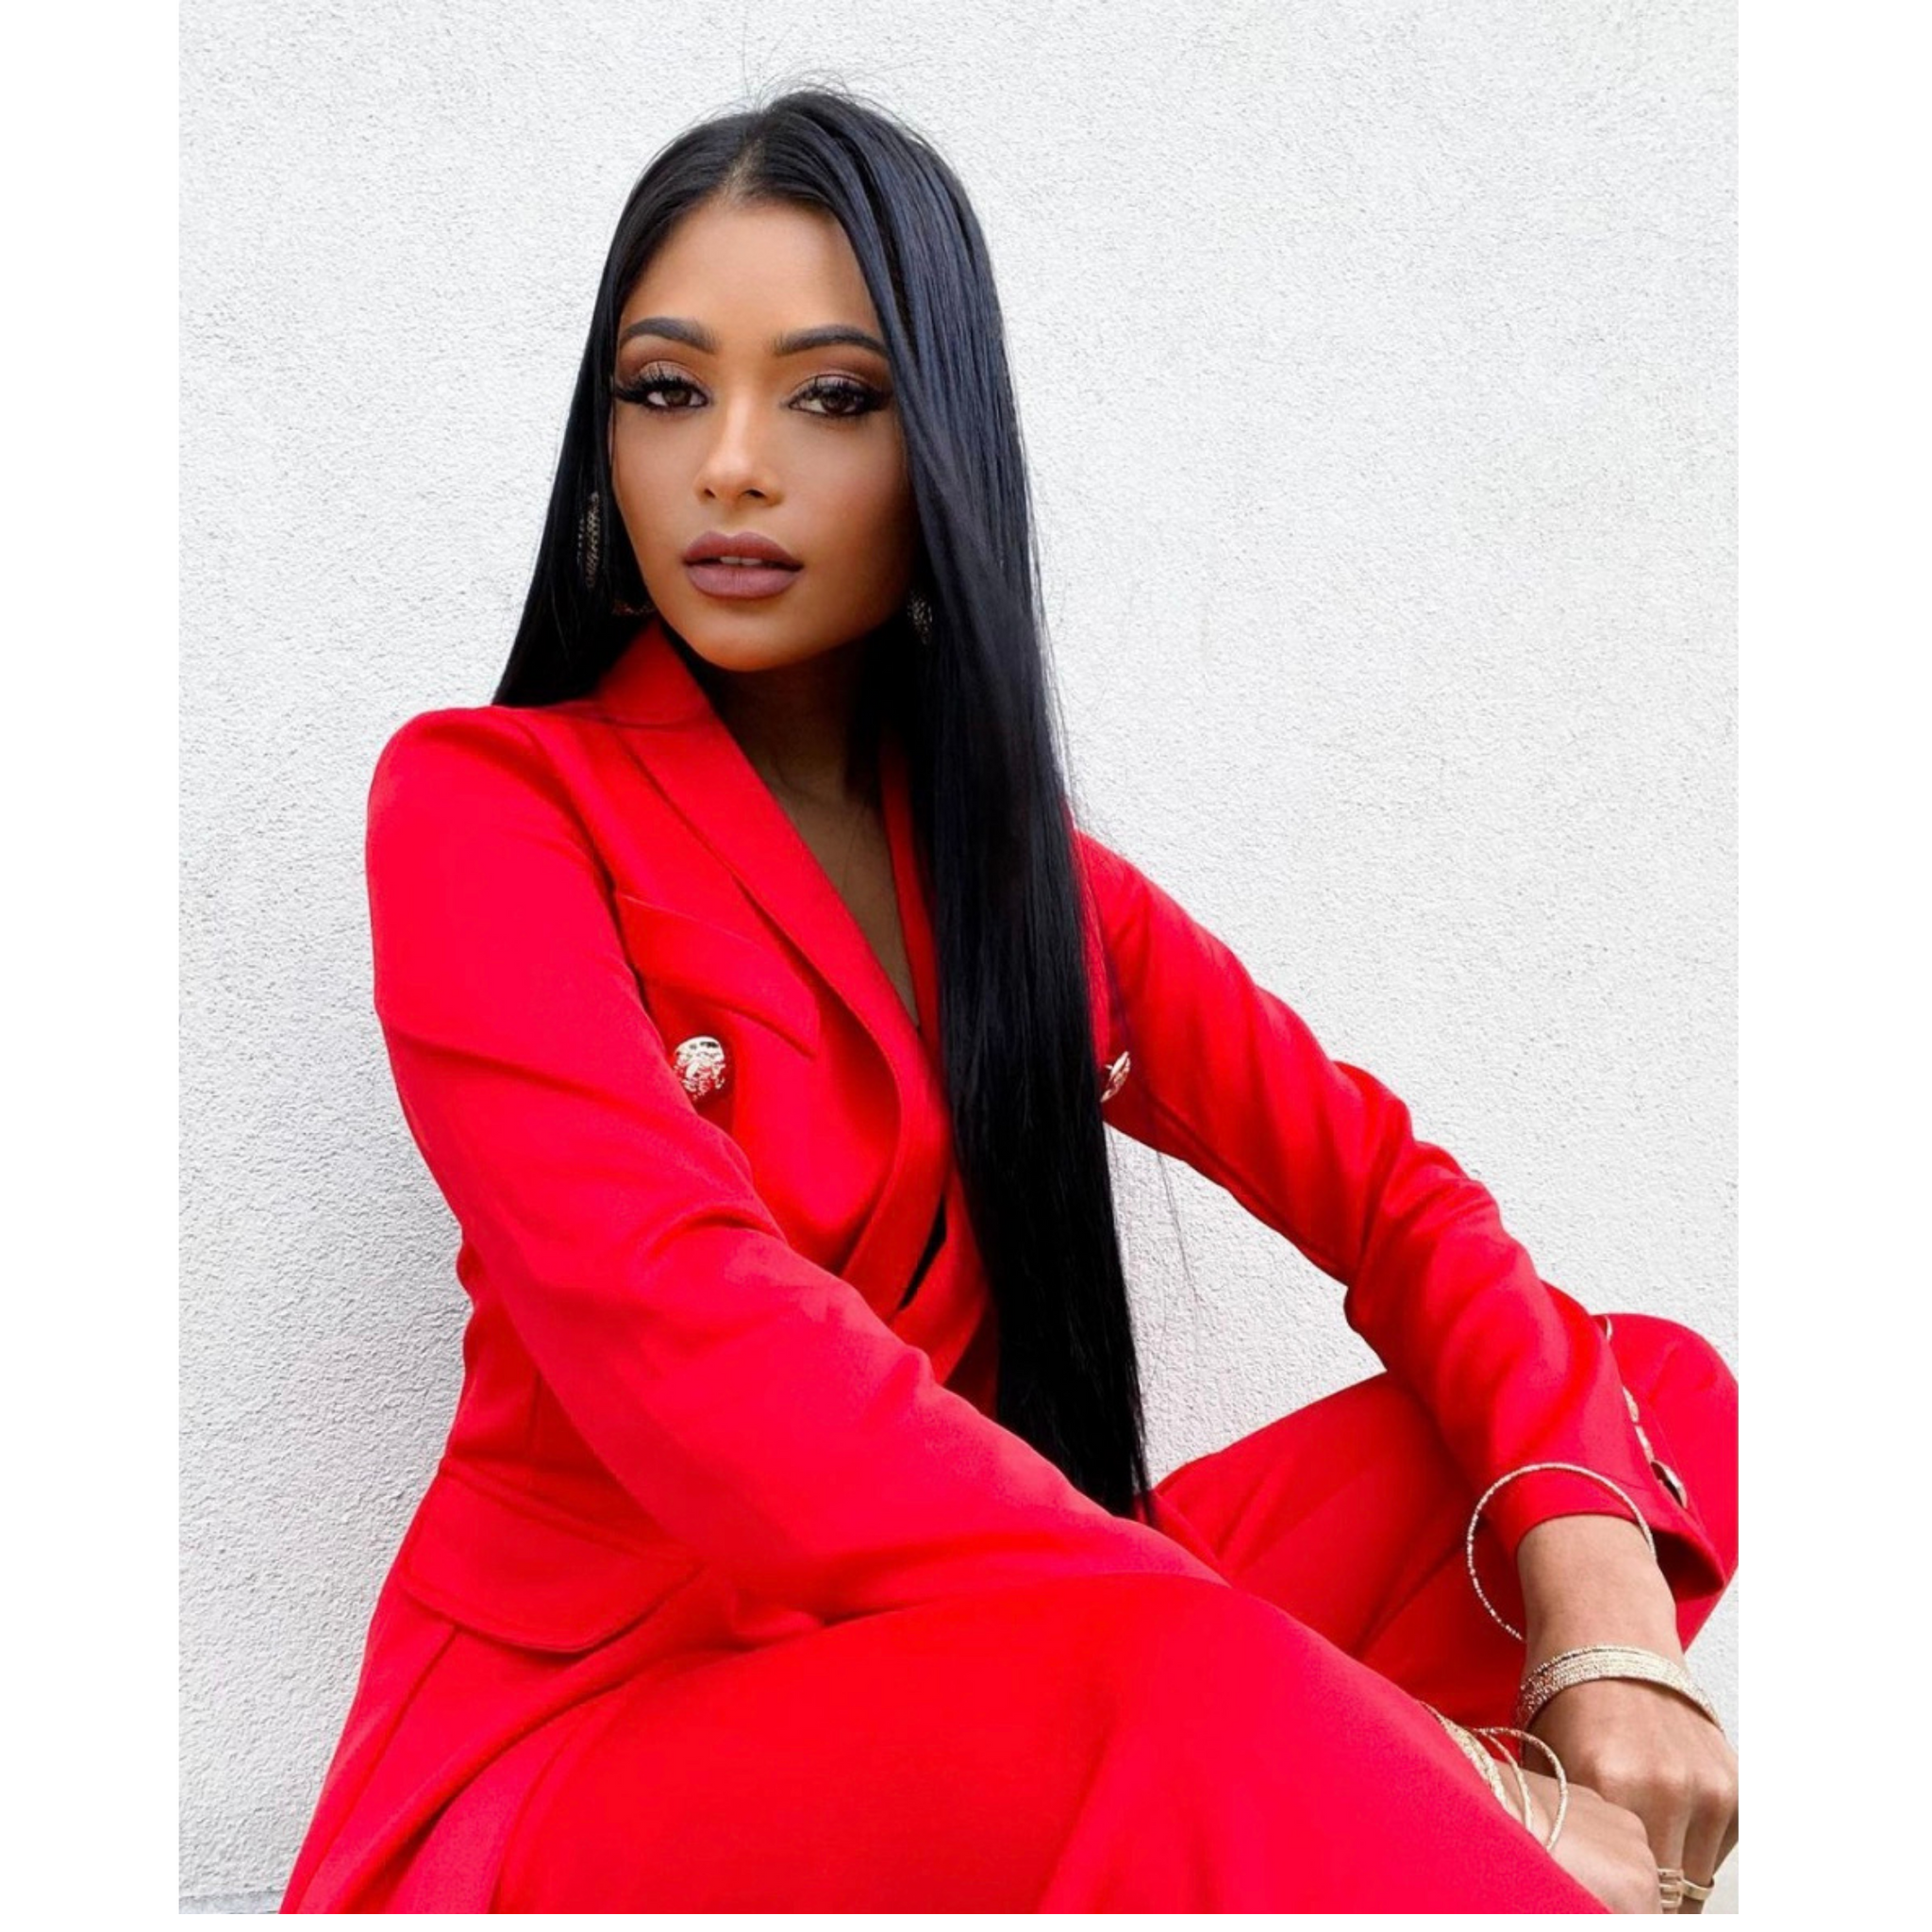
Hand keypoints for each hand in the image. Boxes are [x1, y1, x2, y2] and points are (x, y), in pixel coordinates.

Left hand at [1517, 1515, 1740, 1914]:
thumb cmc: (1566, 1694)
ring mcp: (1707, 1787)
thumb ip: (1567, 1830)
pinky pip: (1715, 1851)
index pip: (1624, 1890)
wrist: (1610, 1635)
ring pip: (1695, 1879)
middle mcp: (1667, 1787)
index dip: (1612, 1904)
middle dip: (1643, 1900)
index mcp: (1610, 1782)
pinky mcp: (1734, 1786)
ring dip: (1670, 1879)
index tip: (1603, 1903)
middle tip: (1617, 1894)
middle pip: (1666, 1895)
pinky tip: (1659, 1823)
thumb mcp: (1545, 1765)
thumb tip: (1570, 1885)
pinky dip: (1690, 1850)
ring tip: (1636, 1860)